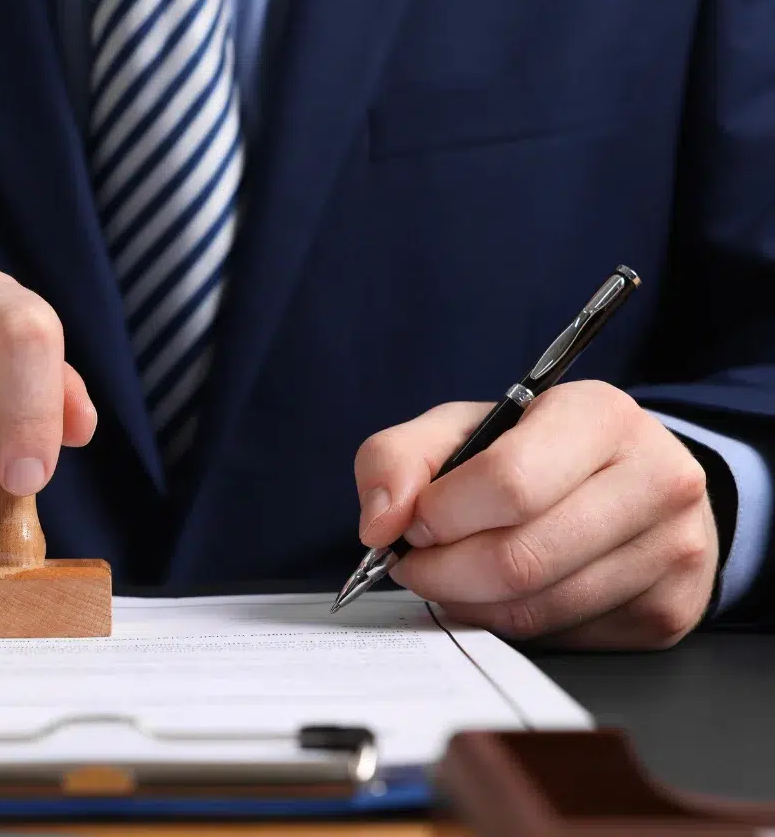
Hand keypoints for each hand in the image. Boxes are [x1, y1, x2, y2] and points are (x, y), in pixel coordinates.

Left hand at [354, 381, 717, 649]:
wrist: (632, 483)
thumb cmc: (534, 452)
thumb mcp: (460, 429)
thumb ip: (396, 459)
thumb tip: (380, 524)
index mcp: (600, 415)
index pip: (508, 484)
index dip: (441, 515)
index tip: (415, 521)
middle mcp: (657, 478)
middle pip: (520, 559)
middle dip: (442, 571)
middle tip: (416, 562)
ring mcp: (673, 549)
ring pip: (537, 610)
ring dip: (469, 603)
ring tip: (452, 575)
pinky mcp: (669, 611)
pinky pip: (561, 638)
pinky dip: (510, 623)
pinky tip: (502, 593)